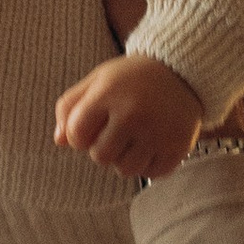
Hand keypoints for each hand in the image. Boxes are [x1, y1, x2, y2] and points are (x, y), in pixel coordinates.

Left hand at [55, 52, 206, 179]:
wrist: (183, 69)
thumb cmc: (132, 78)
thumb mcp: (98, 80)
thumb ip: (71, 106)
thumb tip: (60, 142)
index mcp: (109, 93)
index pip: (77, 135)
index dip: (78, 136)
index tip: (90, 127)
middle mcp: (134, 114)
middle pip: (100, 156)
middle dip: (102, 148)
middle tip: (116, 131)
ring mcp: (158, 132)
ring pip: (125, 170)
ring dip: (124, 159)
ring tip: (133, 139)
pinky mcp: (178, 147)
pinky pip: (150, 174)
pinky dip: (148, 164)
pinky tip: (152, 144)